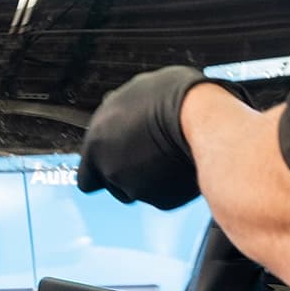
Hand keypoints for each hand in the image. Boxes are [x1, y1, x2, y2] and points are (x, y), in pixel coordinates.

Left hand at [78, 66, 208, 209]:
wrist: (204, 121)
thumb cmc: (172, 98)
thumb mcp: (135, 89)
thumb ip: (117, 107)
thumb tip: (112, 103)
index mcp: (96, 144)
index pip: (86, 176)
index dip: (99, 170)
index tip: (110, 164)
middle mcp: (111, 170)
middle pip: (112, 184)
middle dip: (126, 173)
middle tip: (147, 154)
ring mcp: (136, 188)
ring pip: (138, 190)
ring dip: (148, 179)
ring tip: (168, 153)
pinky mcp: (163, 201)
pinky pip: (163, 196)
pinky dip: (170, 186)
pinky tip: (182, 164)